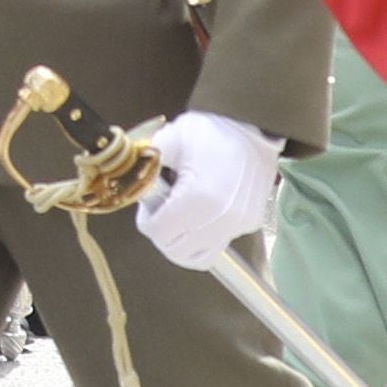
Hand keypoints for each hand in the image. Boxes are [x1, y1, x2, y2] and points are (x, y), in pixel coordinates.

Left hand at [134, 110, 279, 271]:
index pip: (160, 233)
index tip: (148, 205)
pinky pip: (218, 245)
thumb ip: (148, 160)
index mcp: (198, 198)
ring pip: (199, 257)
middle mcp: (221, 219)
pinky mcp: (249, 225)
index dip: (147, 221)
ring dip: (181, 244)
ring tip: (177, 218)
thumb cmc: (213, 131)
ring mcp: (237, 226)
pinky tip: (197, 215)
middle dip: (162, 233)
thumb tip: (131, 176)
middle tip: (160, 210)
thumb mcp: (173, 137)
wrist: (255, 130)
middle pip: (177, 251)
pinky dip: (202, 239)